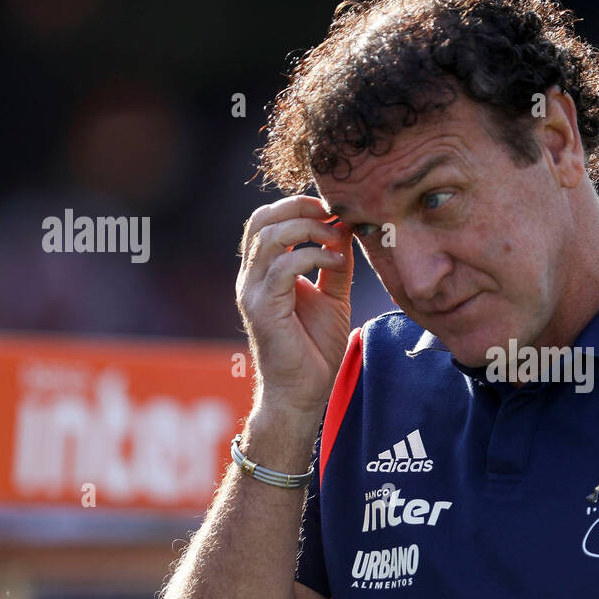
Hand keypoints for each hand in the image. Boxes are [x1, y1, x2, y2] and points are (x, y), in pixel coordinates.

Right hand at [235, 196, 354, 418]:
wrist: (302, 392)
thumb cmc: (314, 348)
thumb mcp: (332, 297)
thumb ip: (335, 265)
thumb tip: (346, 231)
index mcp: (263, 271)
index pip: (267, 220)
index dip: (298, 206)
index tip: (334, 210)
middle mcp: (252, 277)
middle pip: (262, 219)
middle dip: (299, 207)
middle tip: (334, 213)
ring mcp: (253, 291)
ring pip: (270, 237)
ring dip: (309, 229)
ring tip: (337, 239)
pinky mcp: (263, 308)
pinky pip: (284, 267)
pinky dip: (314, 257)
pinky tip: (337, 264)